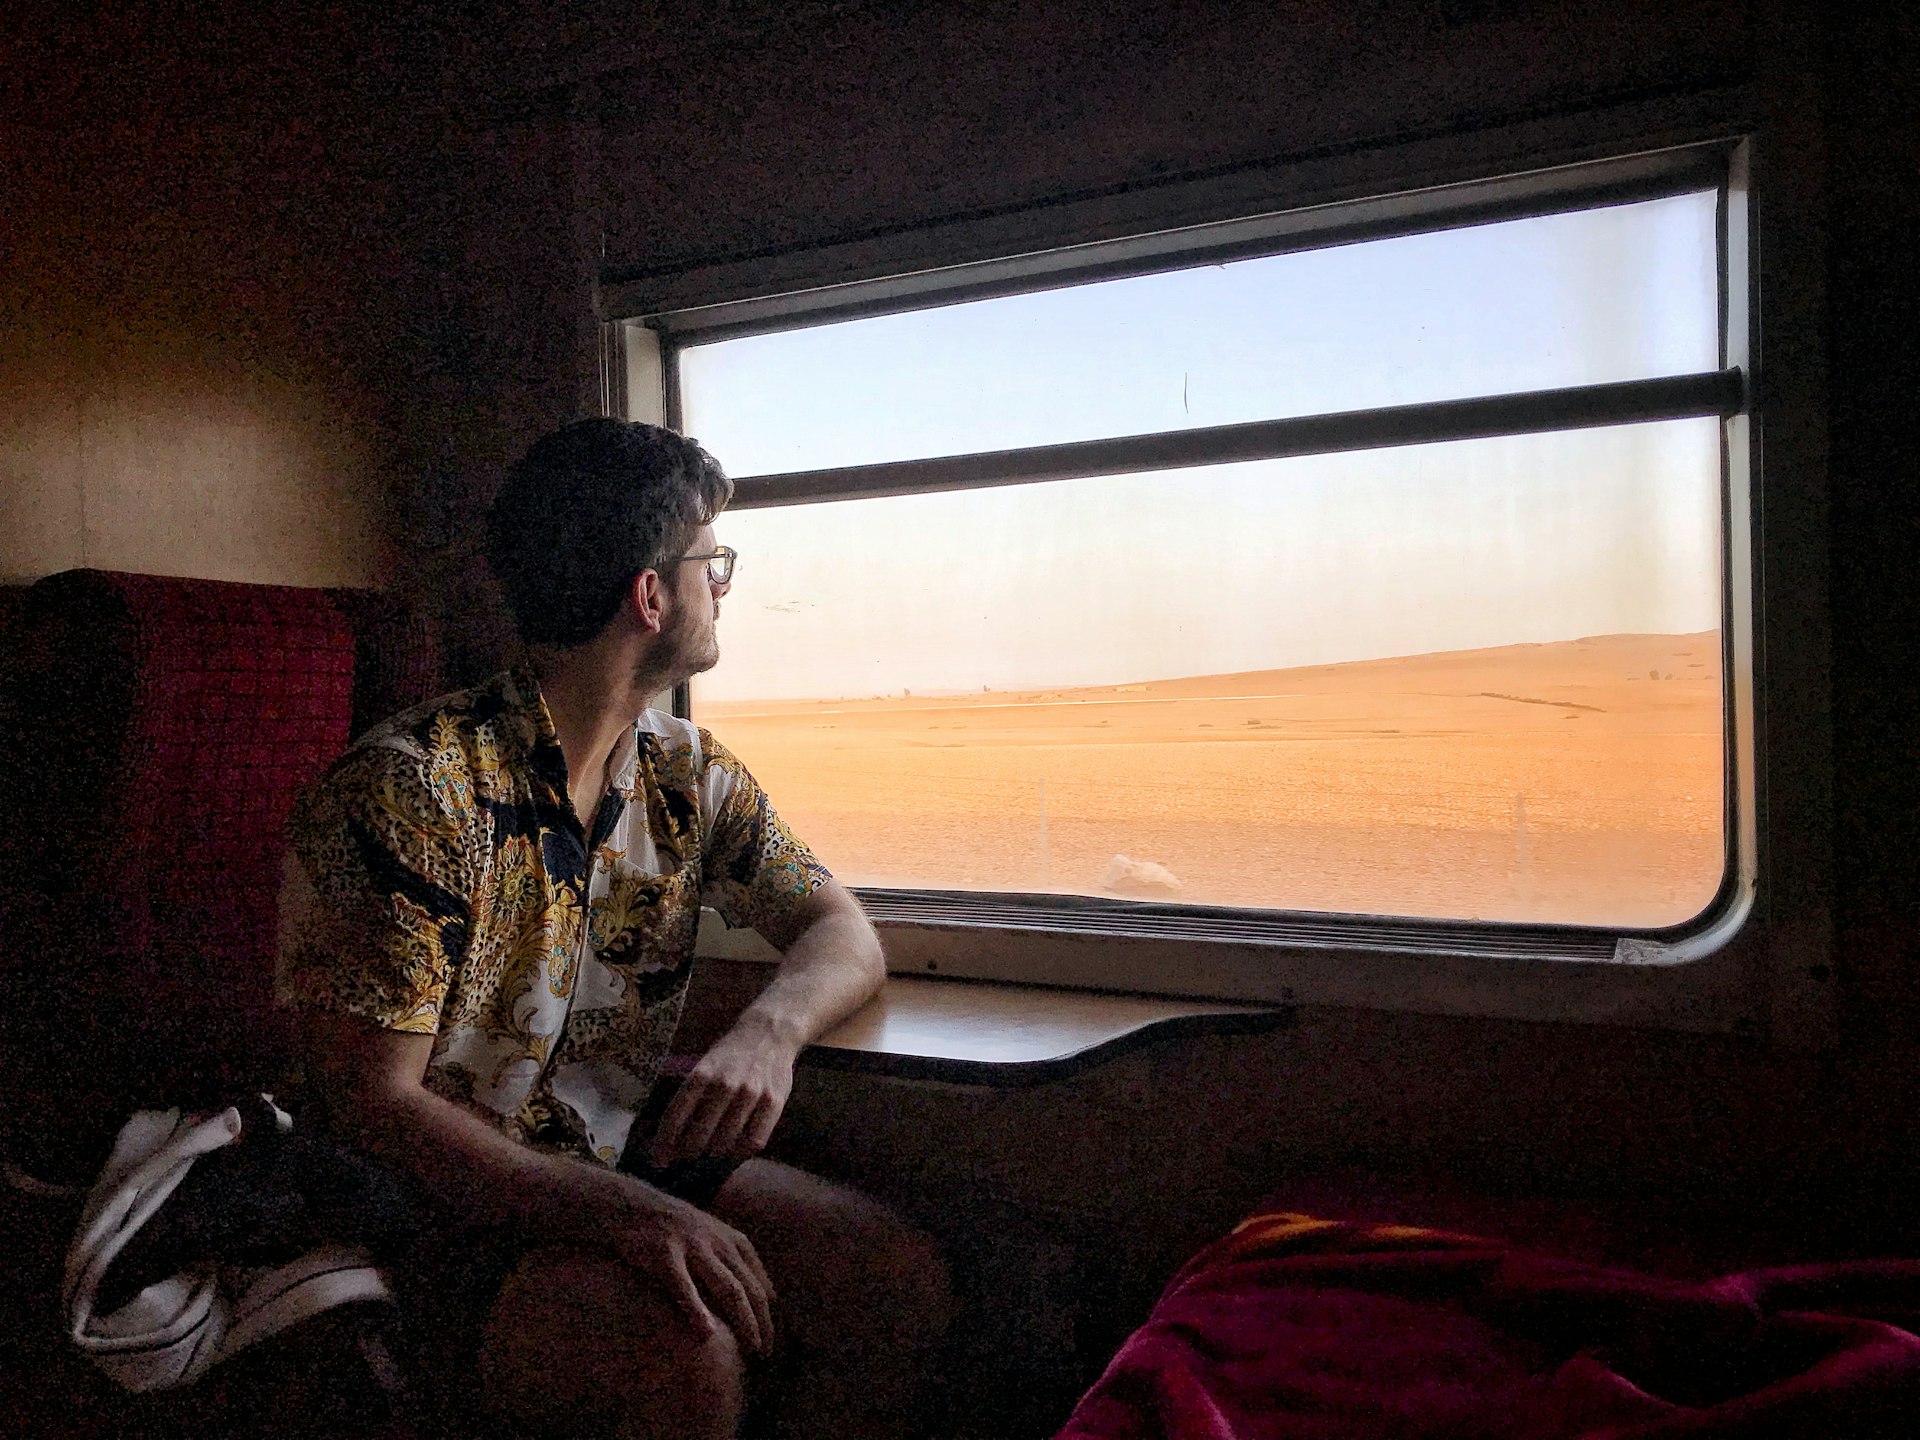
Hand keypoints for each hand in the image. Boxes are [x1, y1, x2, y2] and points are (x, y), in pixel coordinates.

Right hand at [602, 1177, 775, 1354]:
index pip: (760, 1282)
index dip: (769, 1313)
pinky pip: (684, 1286)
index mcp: (732, 1240)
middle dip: (762, 1323)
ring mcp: (692, 1246)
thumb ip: (731, 1261)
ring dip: (744, 1321)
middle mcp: (718, 1242)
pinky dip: (697, 1310)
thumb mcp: (709, 1235)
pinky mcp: (664, 1254)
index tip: (772, 1339)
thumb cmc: (671, 1227)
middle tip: (766, 1354)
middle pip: (750, 1289)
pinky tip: (707, 1333)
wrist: (628, 1205)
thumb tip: (755, 1296)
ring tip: (751, 1348)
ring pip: (728, 1289)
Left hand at [650, 1024, 796, 1165]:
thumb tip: (672, 1137)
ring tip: (711, 1154)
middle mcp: (724, 1085)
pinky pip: (754, 1141)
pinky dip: (741, 1153)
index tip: (658, 1161)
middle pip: (699, 1136)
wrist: (770, 1032)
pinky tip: (735, 1151)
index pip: (676, 1116)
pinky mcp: (773, 1102)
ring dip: (715, 1155)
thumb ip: (691, 1098)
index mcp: (701, 1074)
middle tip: (687, 1158)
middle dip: (689, 1153)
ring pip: (726, 1143)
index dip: (664, 1143)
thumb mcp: (704, 1067)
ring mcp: (751, 1094)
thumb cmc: (730, 1055)